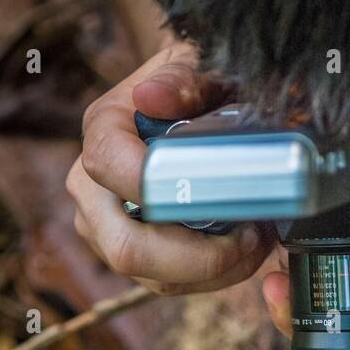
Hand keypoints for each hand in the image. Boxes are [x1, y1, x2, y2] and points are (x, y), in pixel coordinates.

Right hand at [66, 43, 273, 294]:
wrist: (192, 102)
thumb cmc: (198, 83)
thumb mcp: (198, 63)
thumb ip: (183, 79)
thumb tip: (152, 98)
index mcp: (103, 132)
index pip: (113, 172)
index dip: (165, 196)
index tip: (225, 202)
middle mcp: (92, 188)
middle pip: (128, 249)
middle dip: (198, 259)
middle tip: (252, 239)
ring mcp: (106, 230)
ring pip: (155, 279)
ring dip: (215, 272)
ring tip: (257, 240)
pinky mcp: (132, 258)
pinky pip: (170, 286)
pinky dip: (213, 277)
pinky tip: (243, 251)